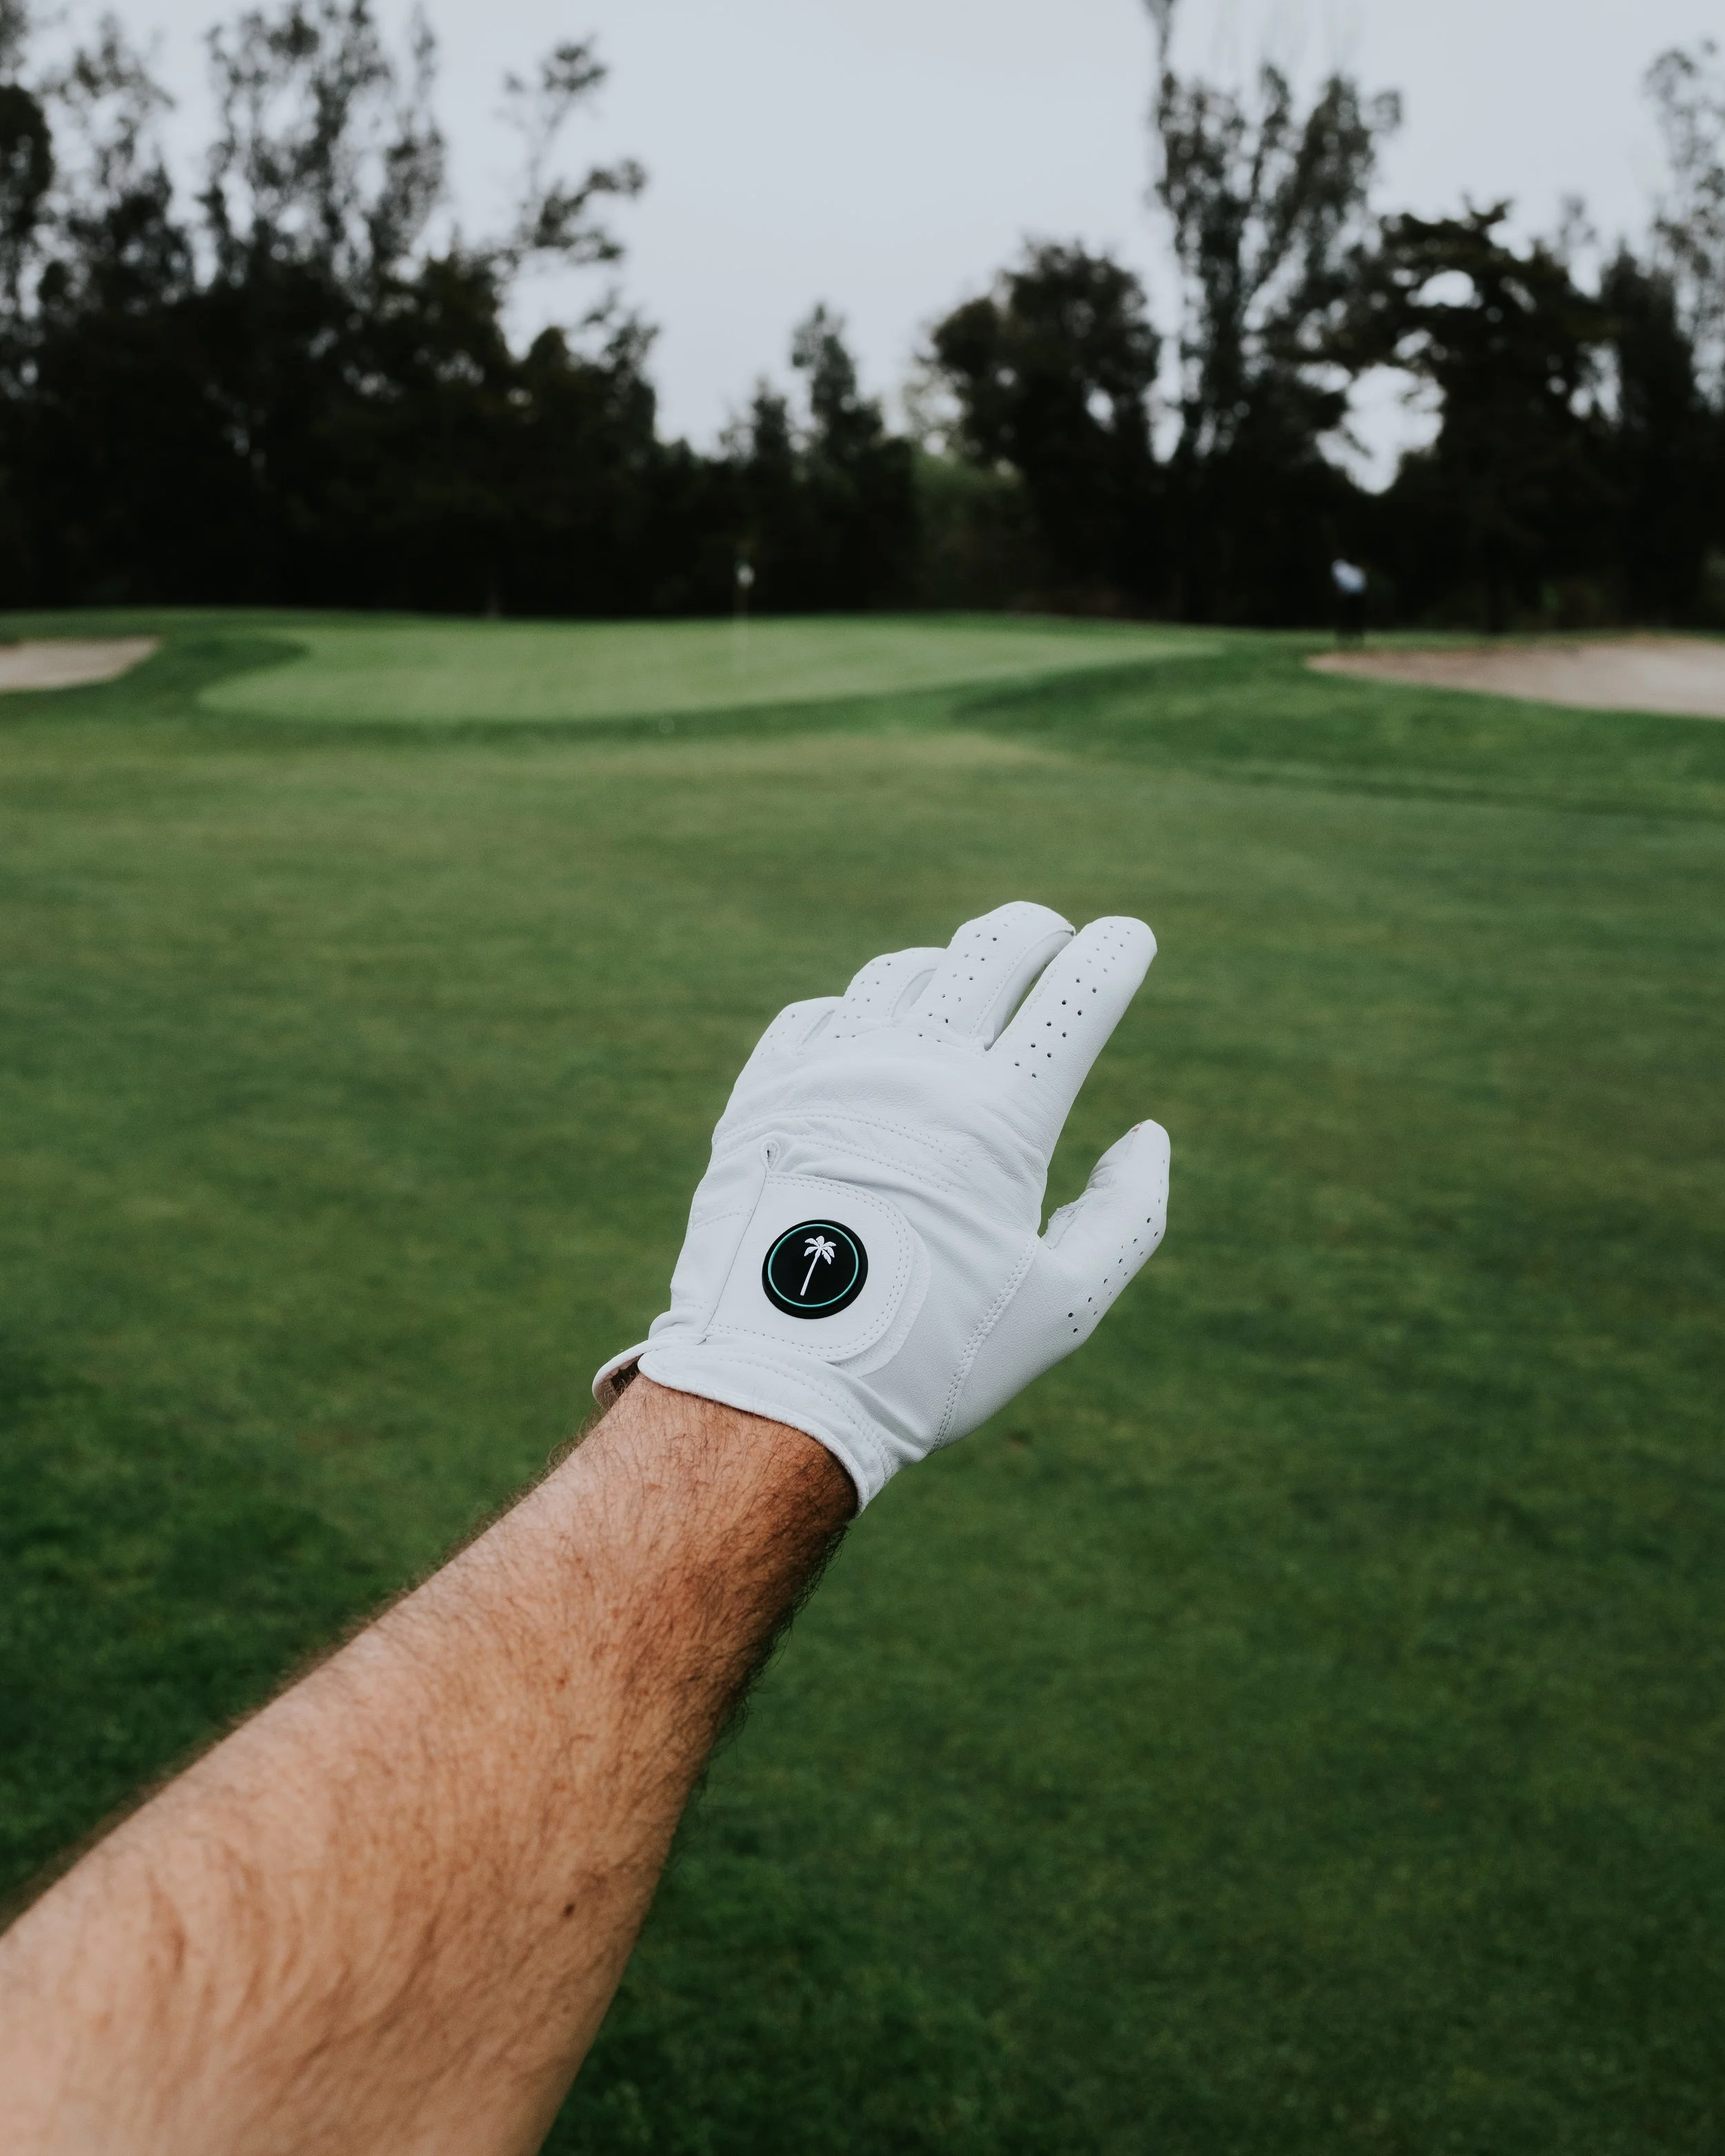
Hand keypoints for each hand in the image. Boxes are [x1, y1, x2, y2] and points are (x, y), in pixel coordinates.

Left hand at [595, 902, 1169, 1504]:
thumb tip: (1148, 1134)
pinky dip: (860, 1013)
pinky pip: (818, 1015)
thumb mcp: (1064, 1308)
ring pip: (901, 972)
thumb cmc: (933, 1361)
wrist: (776, 1390)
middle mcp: (915, 1070)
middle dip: (1038, 929)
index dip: (1117, 952)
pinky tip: (872, 1039)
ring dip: (949, 968)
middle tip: (1053, 940)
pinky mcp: (763, 1093)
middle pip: (992, 947)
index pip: (1078, 992)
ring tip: (966, 994)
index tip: (1130, 939)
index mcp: (1001, 1117)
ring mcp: (830, 1072)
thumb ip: (1129, 1215)